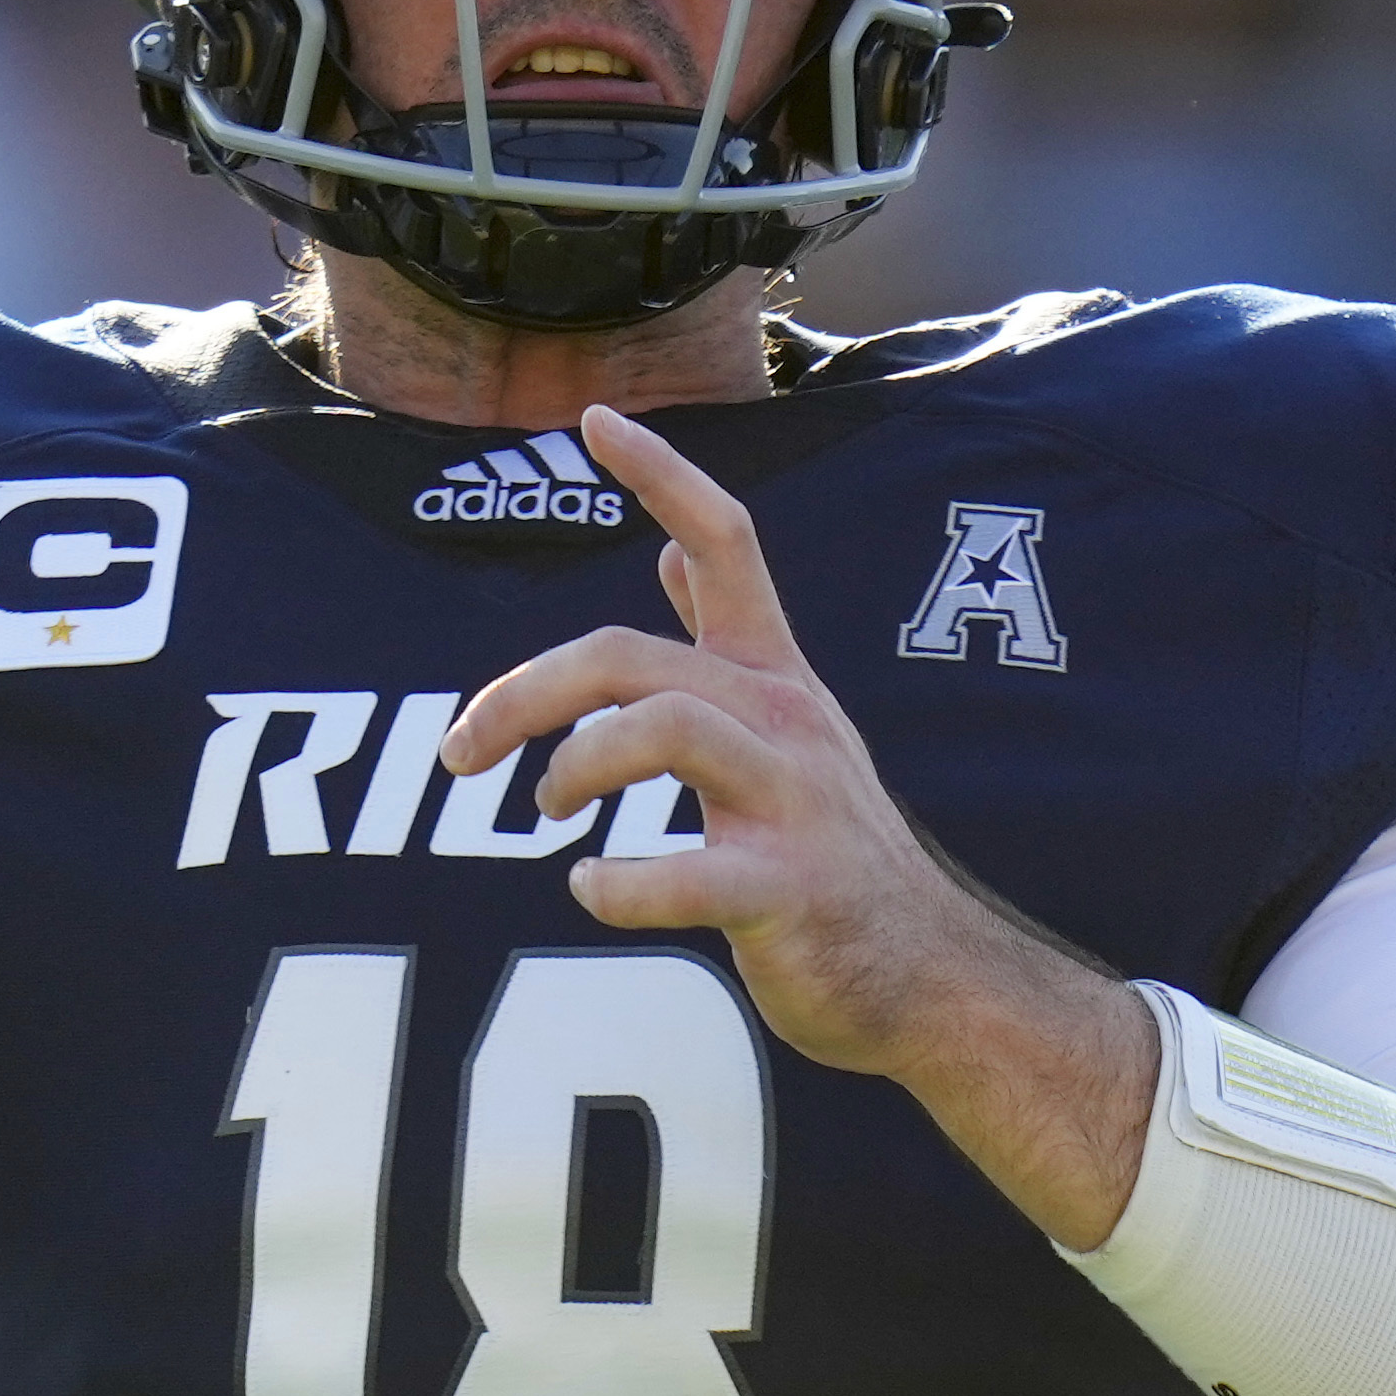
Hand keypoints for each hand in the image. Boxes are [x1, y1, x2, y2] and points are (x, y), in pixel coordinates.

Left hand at [440, 407, 1155, 1240]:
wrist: (934, 978)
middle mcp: (786, 723)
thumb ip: (727, 641)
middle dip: (528, 691)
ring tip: (547, 811)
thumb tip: (671, 547)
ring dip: (576, 763)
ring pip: (665, 729)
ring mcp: (795, 804)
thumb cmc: (838, 856)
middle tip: (462, 749)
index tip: (593, 417)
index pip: (728, 541)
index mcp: (777, 682)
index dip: (663, 473)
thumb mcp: (789, 727)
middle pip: (633, 655)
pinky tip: (591, 890)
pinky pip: (692, 875)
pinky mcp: (791, 891)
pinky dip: (625, 884)